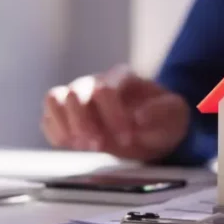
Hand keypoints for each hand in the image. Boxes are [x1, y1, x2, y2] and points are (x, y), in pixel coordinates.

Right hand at [41, 65, 189, 161]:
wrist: (154, 130)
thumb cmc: (163, 119)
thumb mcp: (175, 114)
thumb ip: (161, 112)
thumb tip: (138, 117)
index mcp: (122, 78)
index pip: (106, 89)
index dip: (113, 115)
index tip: (127, 138)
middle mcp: (96, 83)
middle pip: (75, 92)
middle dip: (84, 122)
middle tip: (98, 146)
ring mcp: (79, 98)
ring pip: (54, 99)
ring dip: (64, 125)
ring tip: (80, 145)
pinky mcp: (66, 116)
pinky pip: (48, 119)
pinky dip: (55, 134)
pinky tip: (72, 146)